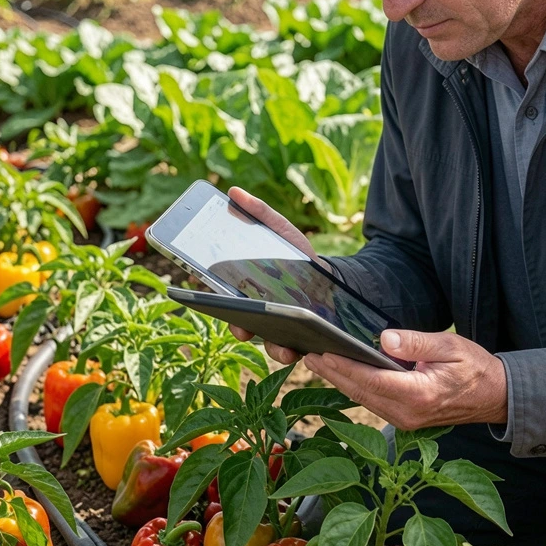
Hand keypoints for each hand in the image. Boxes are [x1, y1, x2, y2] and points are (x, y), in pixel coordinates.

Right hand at [226, 187, 333, 365]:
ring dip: (271, 346)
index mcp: (246, 289)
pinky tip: (299, 349)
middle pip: (240, 324)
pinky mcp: (296, 340)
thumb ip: (260, 213)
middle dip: (239, 328)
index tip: (213, 301)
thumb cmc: (299, 256)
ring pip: (266, 342)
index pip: (222, 298)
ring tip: (281, 343)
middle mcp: (256, 312)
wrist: (332, 277)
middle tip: (241, 327)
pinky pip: (289, 351)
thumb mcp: (281, 231)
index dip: (214, 301)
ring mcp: (275, 328)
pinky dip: (291, 353)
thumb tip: (234, 191)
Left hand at [303, 329, 508, 429]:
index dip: (344, 367)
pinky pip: (372, 403)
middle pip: (360, 392)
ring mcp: (405, 421)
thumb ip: (417, 342)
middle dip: (332, 374)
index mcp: (419, 395)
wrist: (495, 397)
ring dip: (339, 381)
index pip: (372, 380)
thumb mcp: (451, 347)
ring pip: (362, 399)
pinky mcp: (403, 420)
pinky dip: (354, 387)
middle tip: (308, 354)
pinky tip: (341, 373)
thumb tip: (385, 338)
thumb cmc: (476, 369)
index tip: (323, 354)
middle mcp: (407, 414)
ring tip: (317, 361)